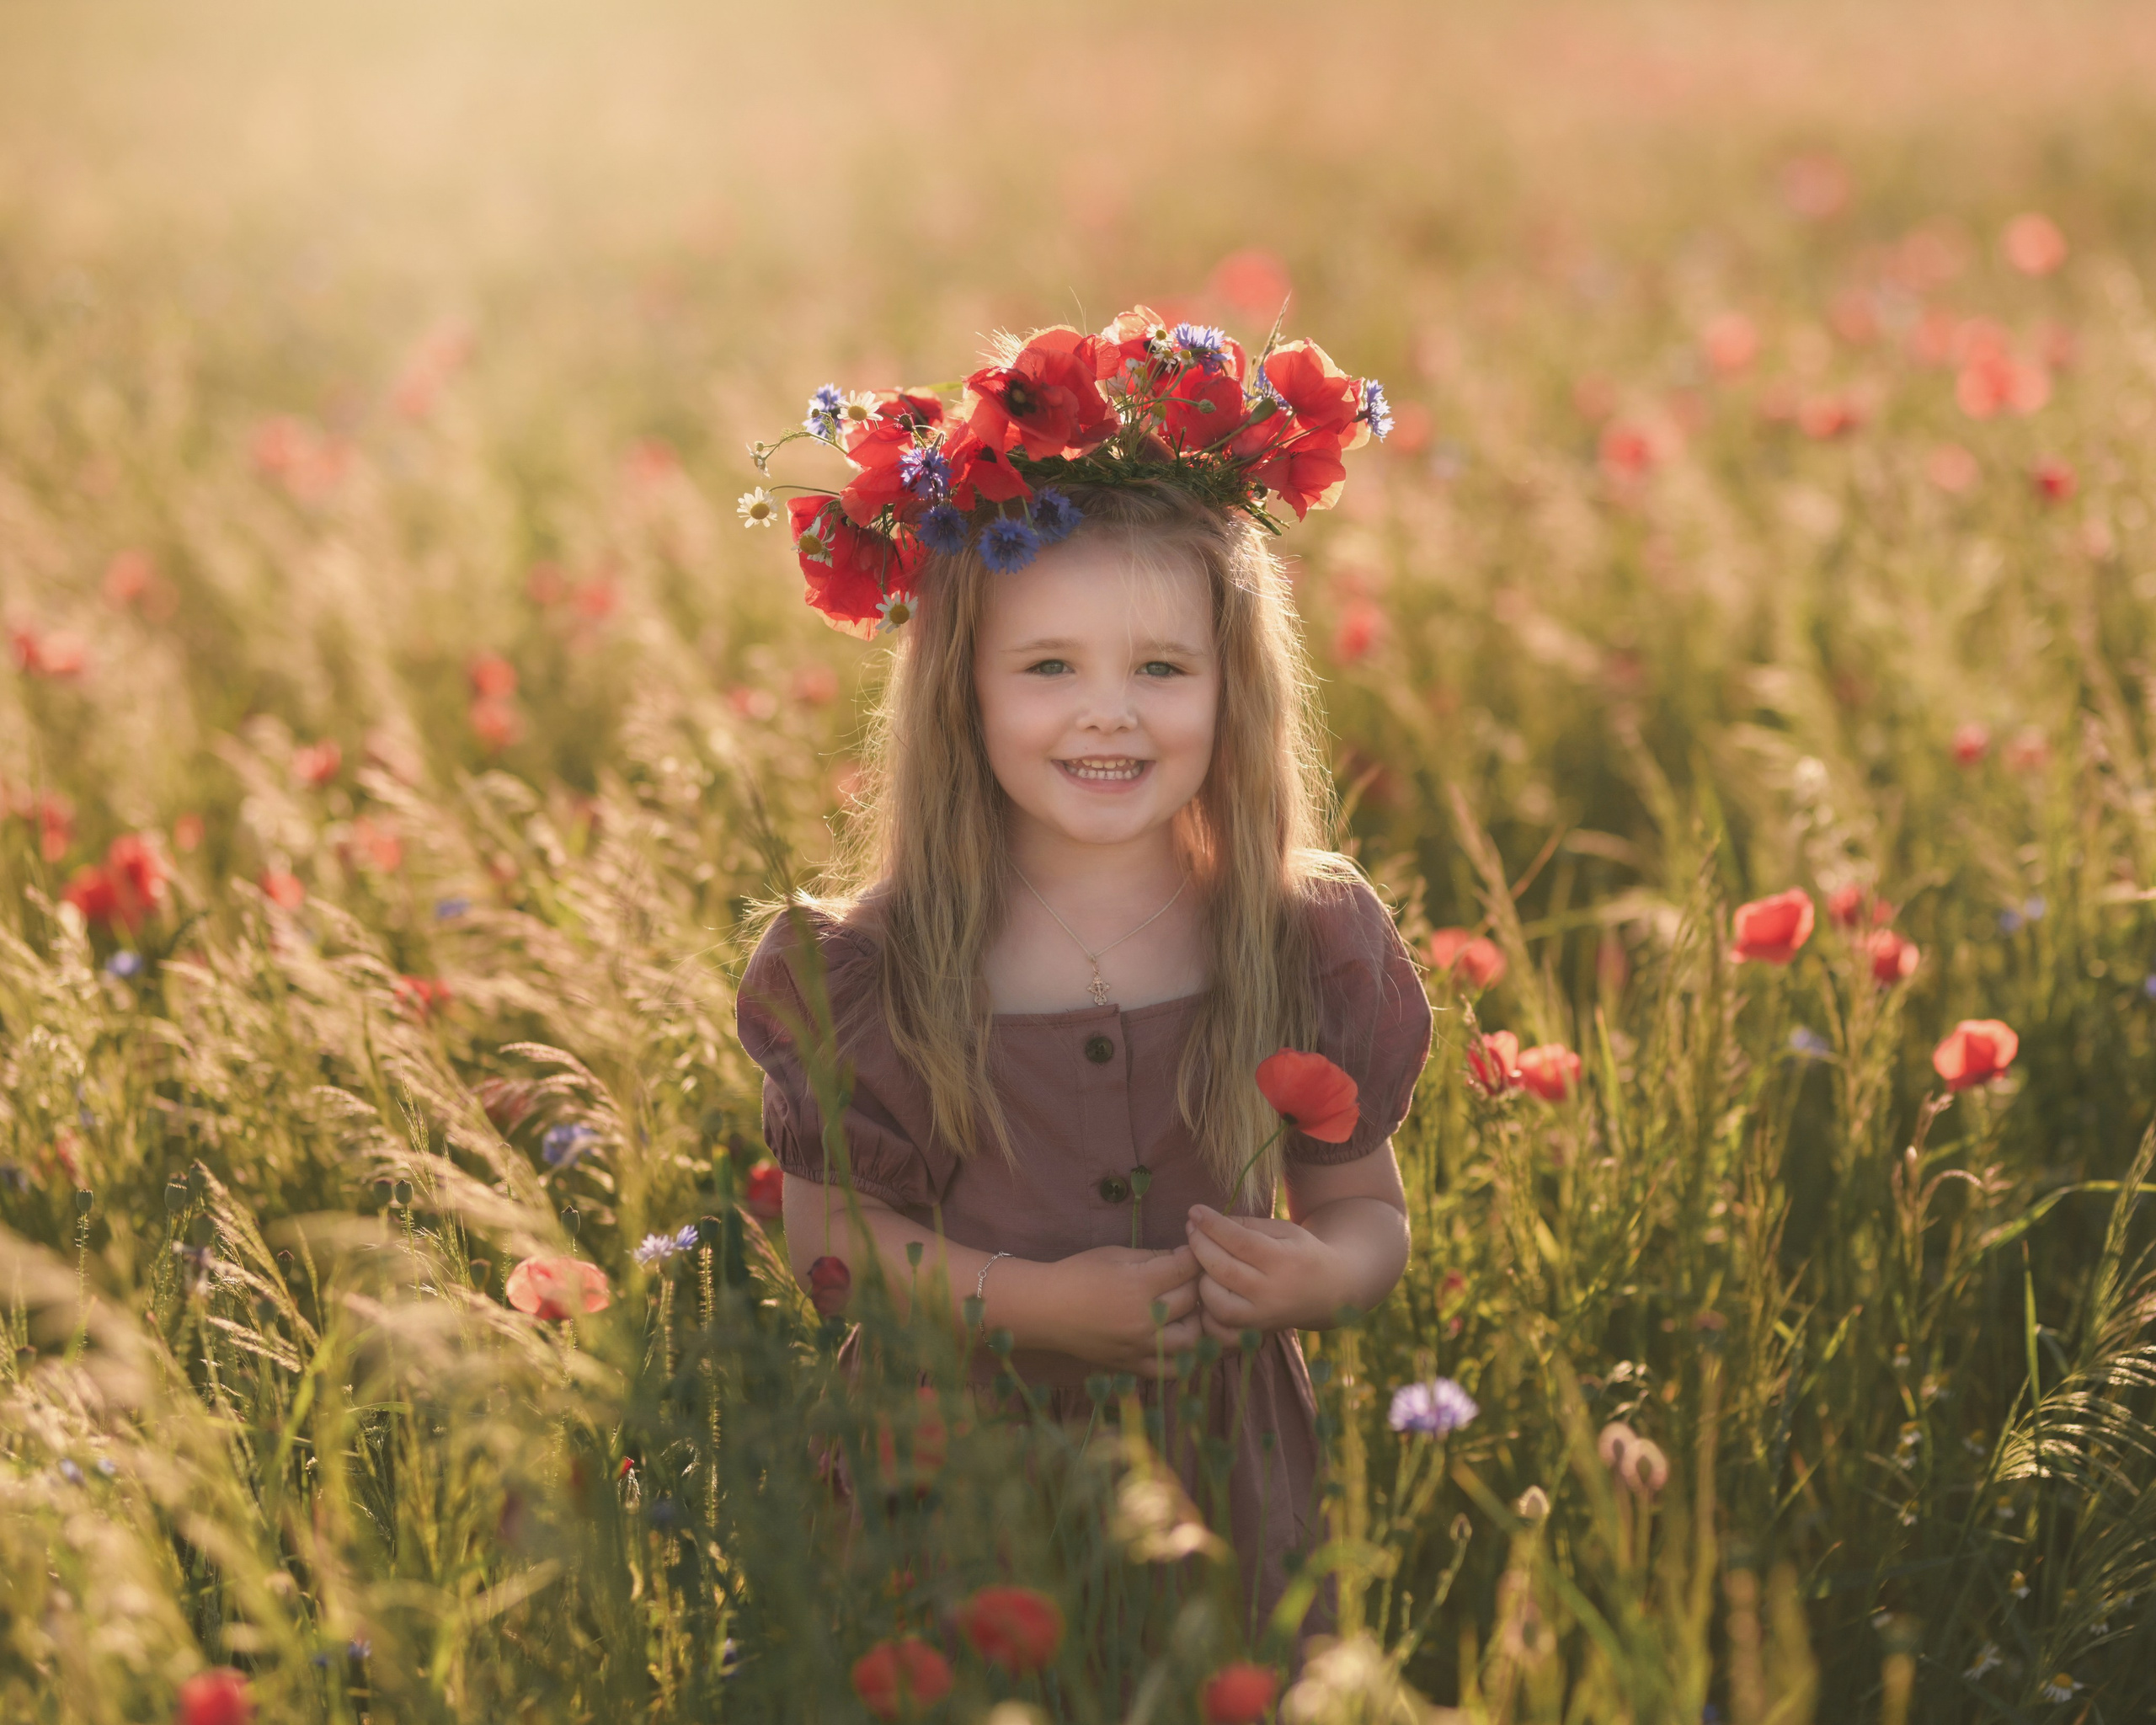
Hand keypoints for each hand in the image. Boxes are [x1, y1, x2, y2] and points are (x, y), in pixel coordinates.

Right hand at [1035, 1245, 1201, 1376]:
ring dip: (1195, 1320)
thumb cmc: (1077, 1274)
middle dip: (1195, 1283)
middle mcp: (1144, 1319)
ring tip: (1186, 1309)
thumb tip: (1184, 1257)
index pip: (1185, 1269)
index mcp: (1138, 1284)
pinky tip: (1178, 1338)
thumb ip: (1152, 1256)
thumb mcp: (1115, 1254)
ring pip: (1191, 1338)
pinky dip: (1182, 1356)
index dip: (1193, 1257)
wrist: (1045, 1309)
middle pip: (1191, 1300)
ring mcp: (1139, 1347)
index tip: (1191, 1253)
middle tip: (1189, 1276)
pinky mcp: (1132, 1366)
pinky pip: (1170, 1369)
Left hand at [1184, 1205, 1349, 1339]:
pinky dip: (1205, 1310)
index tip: (1195, 1210)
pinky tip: (1209, 1288)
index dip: (1212, 1225)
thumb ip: (1248, 1225)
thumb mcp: (1284, 1230)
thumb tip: (1208, 1220)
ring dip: (1201, 1278)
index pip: (1239, 1241)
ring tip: (1203, 1260)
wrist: (1330, 1293)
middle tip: (1191, 1228)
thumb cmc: (1302, 1254)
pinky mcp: (1253, 1333)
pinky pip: (1218, 1328)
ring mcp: (1262, 1317)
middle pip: (1223, 1269)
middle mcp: (1272, 1293)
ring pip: (1215, 1302)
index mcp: (1283, 1261)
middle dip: (1199, 1245)